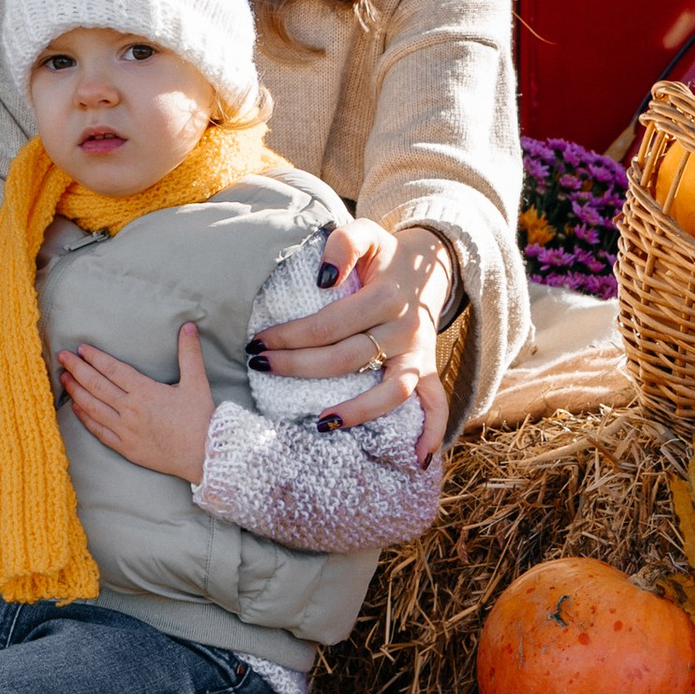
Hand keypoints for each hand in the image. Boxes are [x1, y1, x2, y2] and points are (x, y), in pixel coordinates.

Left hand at [57, 324, 215, 482]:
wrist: (205, 456)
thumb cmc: (201, 419)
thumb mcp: (197, 382)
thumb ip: (189, 353)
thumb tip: (189, 326)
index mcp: (145, 392)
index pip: (113, 370)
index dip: (95, 358)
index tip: (81, 348)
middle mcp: (130, 410)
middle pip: (96, 386)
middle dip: (77, 369)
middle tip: (62, 357)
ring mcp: (125, 431)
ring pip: (93, 408)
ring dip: (76, 392)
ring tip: (64, 378)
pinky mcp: (126, 448)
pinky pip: (99, 432)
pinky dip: (85, 419)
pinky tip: (76, 409)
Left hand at [255, 218, 457, 460]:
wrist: (429, 264)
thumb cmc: (384, 254)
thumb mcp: (365, 234)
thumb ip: (342, 245)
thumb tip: (322, 279)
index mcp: (386, 296)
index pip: (330, 324)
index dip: (290, 335)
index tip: (257, 342)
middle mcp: (405, 328)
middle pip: (348, 359)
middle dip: (298, 367)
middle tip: (261, 367)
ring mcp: (419, 353)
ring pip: (392, 391)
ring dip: (357, 411)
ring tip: (320, 423)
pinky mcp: (428, 368)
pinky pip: (436, 404)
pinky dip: (432, 432)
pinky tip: (417, 459)